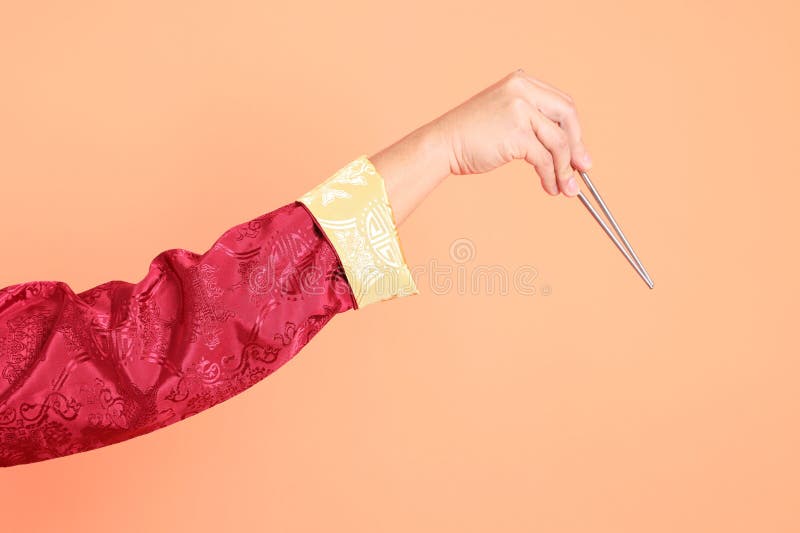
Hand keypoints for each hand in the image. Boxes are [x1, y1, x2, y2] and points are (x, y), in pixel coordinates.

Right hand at [371, 69, 592, 224]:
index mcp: (521, 82)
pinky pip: (544, 158)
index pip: (562, 104)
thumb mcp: (505, 118)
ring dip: (565, 169)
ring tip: (566, 188)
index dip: (575, 130)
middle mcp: (522, 90)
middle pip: (567, 117)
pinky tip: (550, 187)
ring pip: (558, 142)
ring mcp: (519, 110)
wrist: (441, 144)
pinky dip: (550, 176)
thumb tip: (568, 151)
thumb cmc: (470, 136)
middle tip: (582, 170)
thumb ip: (534, 125)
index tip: (578, 153)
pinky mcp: (516, 134)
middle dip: (577, 147)